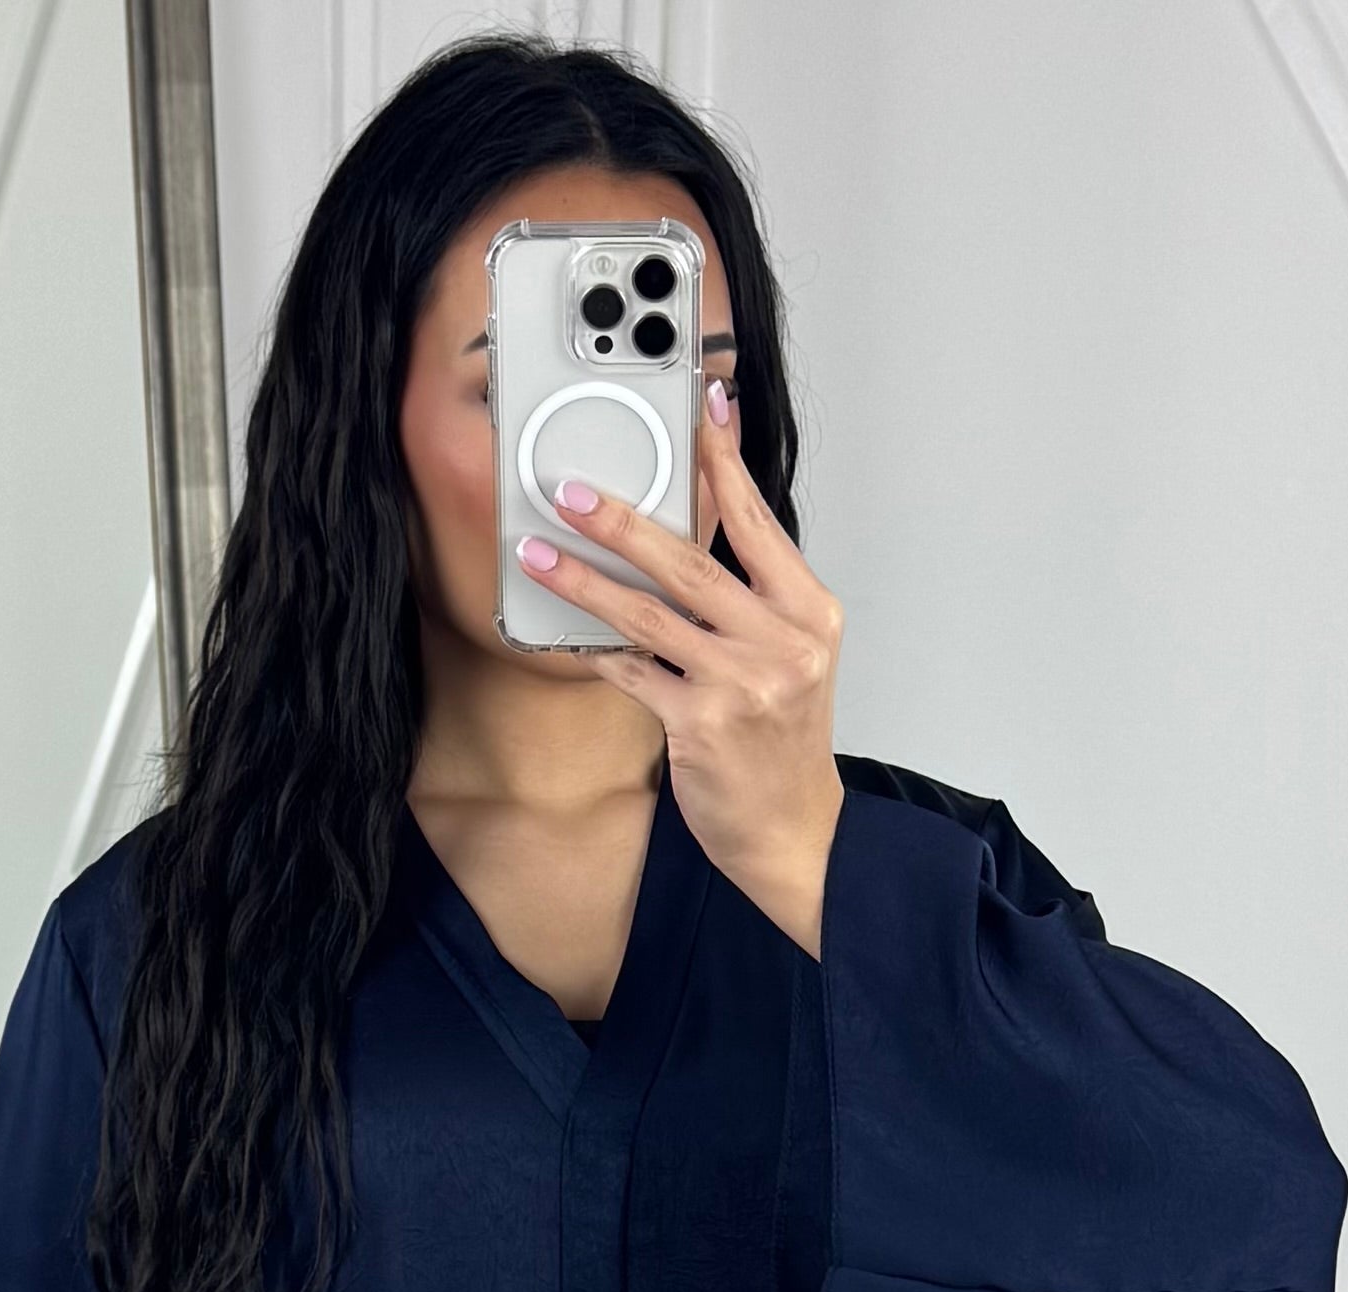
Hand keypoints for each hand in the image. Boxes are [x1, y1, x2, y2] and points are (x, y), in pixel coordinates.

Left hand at [514, 379, 844, 952]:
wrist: (792, 831)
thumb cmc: (783, 740)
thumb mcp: (791, 654)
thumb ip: (752, 591)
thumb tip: (696, 523)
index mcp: (809, 611)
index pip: (757, 520)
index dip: (722, 460)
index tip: (696, 405)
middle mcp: (782, 642)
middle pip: (691, 561)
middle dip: (623, 519)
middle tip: (571, 490)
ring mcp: (741, 684)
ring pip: (649, 615)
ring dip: (585, 580)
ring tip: (538, 553)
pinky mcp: (700, 725)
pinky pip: (632, 673)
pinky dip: (594, 651)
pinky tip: (558, 631)